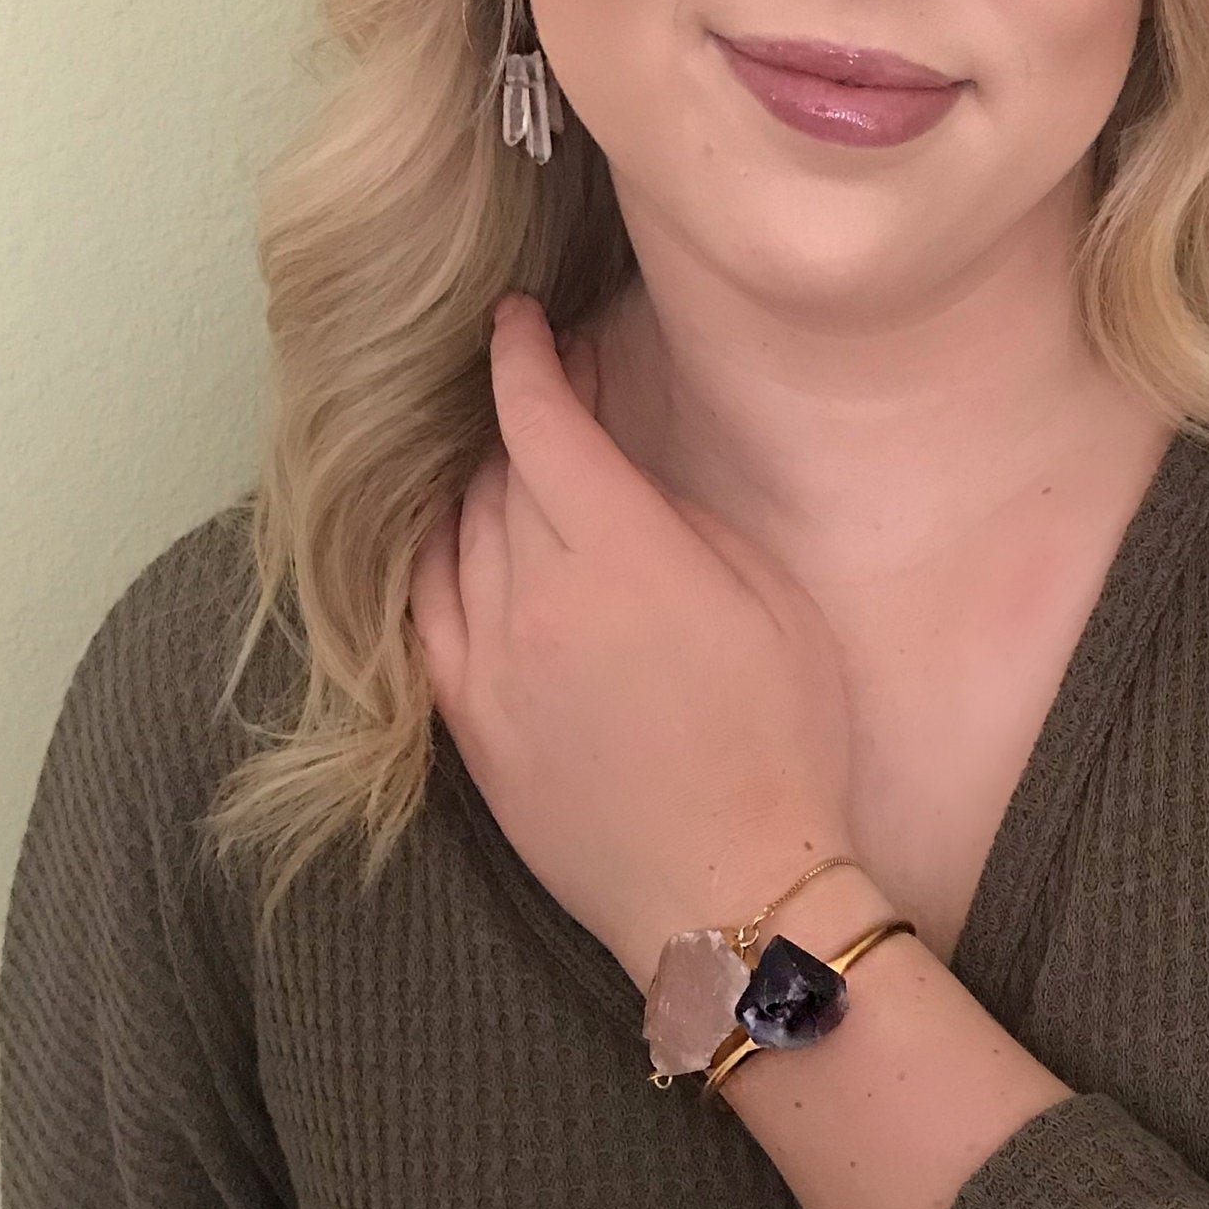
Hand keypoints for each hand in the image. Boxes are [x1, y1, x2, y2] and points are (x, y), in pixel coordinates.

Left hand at [408, 292, 858, 994]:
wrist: (733, 889)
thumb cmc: (784, 741)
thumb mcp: (770, 599)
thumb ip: (683, 521)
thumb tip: (624, 474)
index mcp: (622, 552)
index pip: (541, 422)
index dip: (522, 358)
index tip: (516, 319)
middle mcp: (537, 596)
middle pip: (498, 472)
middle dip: (514, 417)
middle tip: (543, 390)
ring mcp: (491, 664)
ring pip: (455, 536)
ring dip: (475, 487)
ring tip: (505, 467)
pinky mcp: (471, 725)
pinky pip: (424, 615)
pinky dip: (432, 562)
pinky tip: (453, 546)